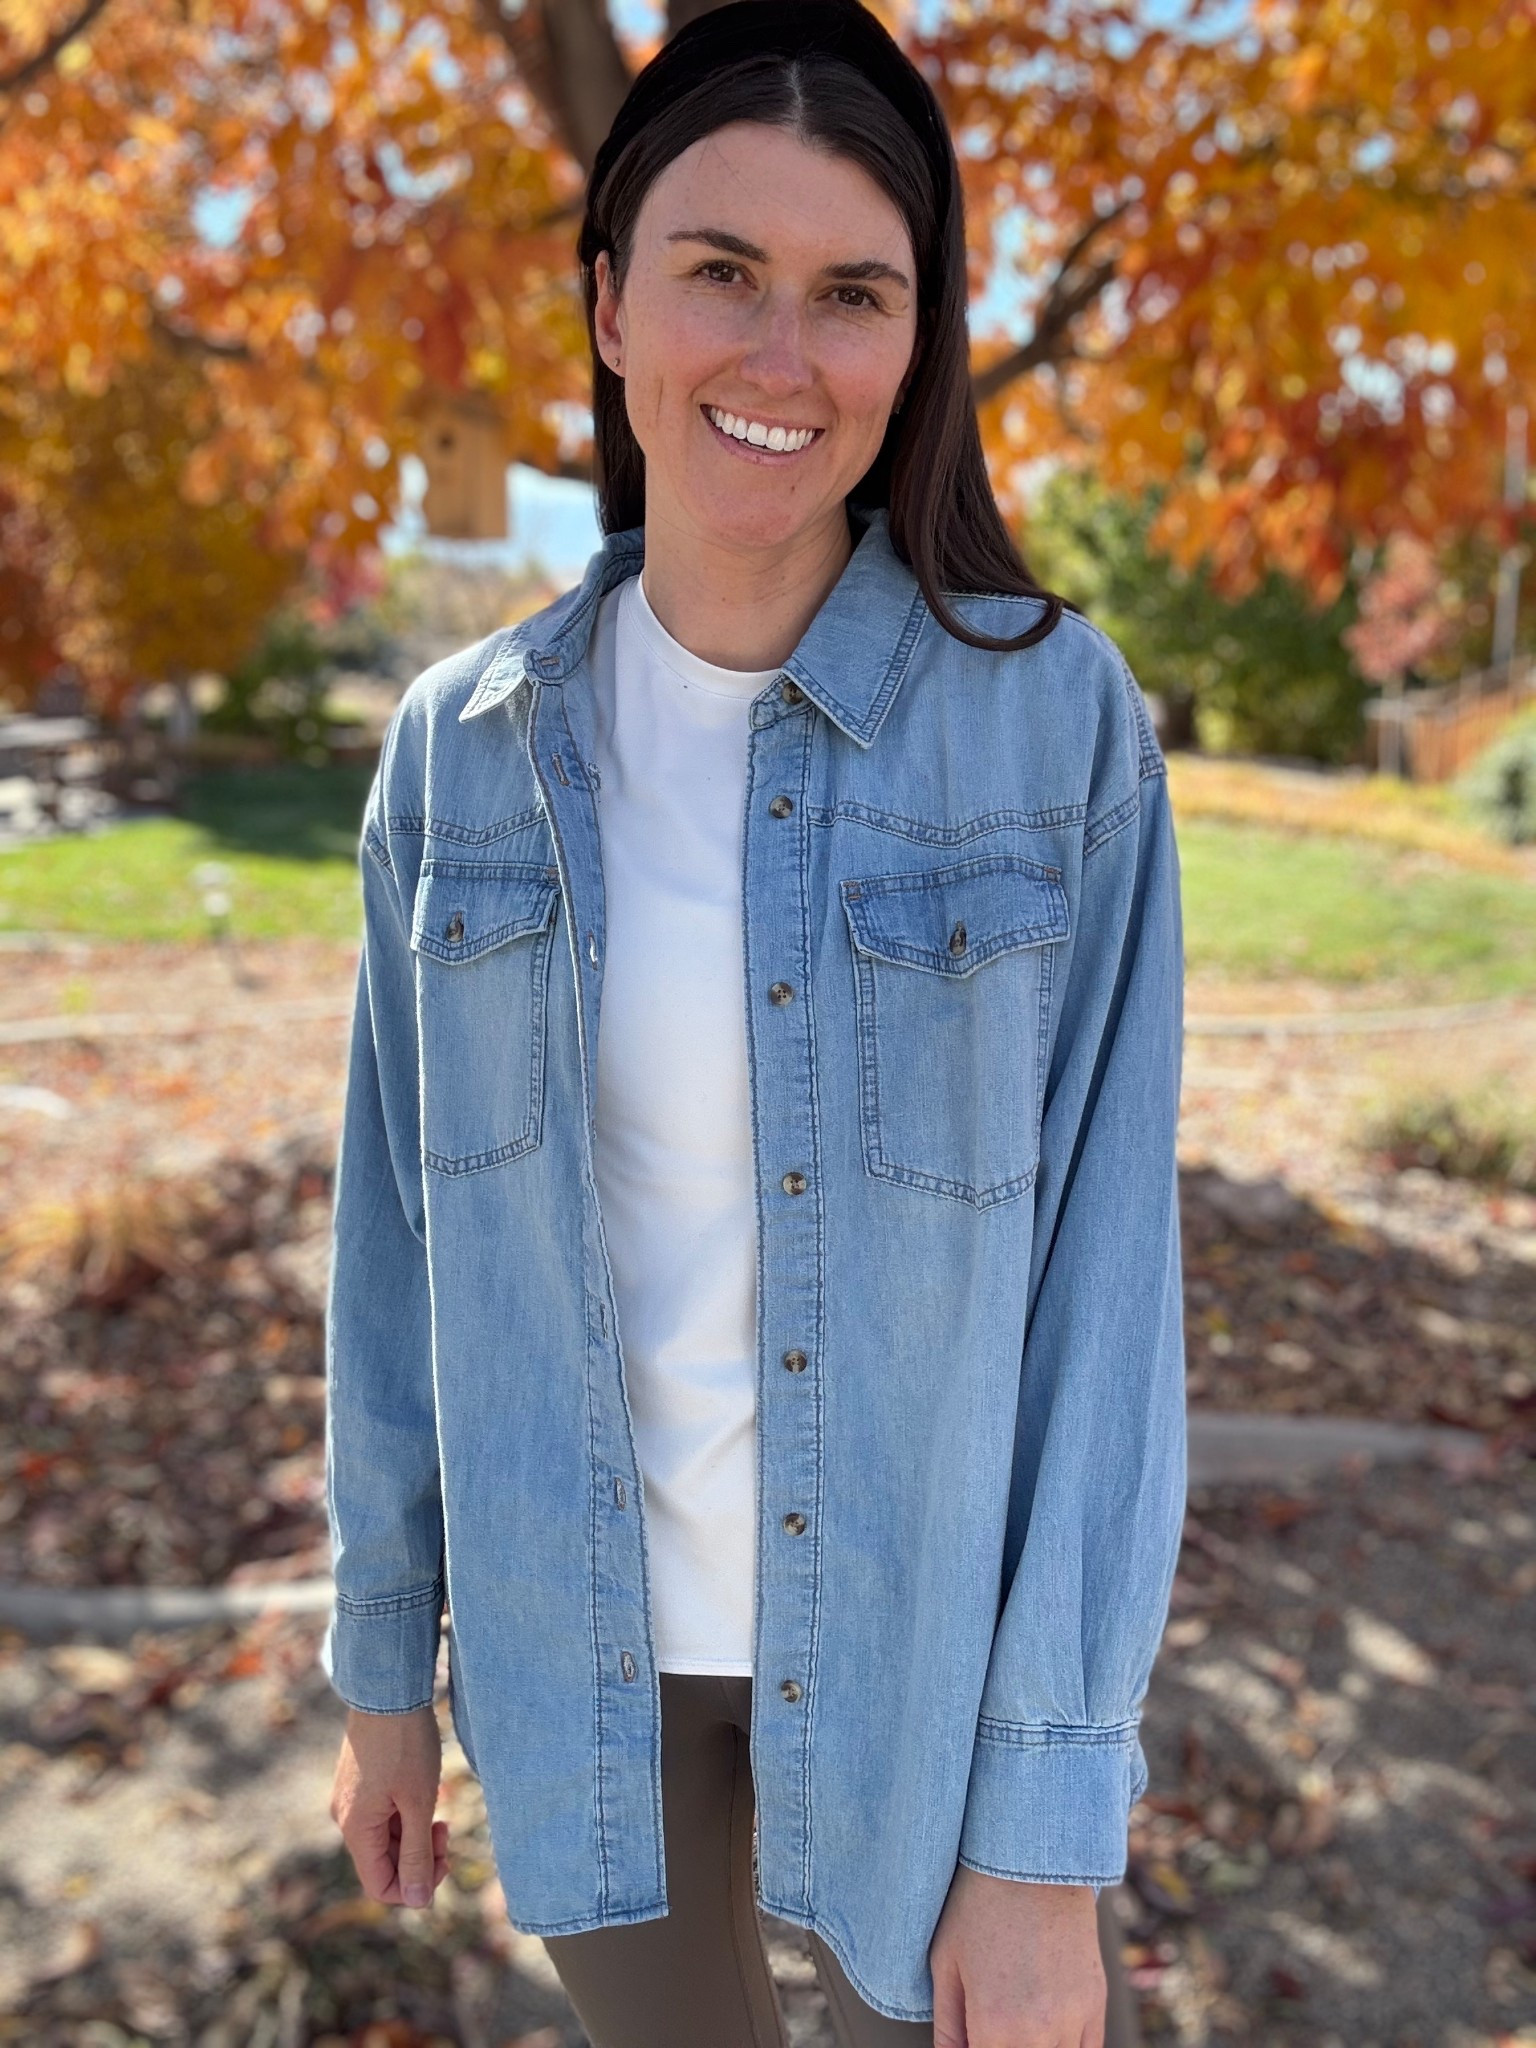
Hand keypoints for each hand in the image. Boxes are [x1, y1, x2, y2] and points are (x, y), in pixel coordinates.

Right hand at [330, 1703, 448, 1908]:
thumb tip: (419, 1901)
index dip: (414, 1887)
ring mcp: (351, 1798)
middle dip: (419, 1856)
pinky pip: (382, 1814)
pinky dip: (406, 1813)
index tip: (444, 1860)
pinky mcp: (360, 1780)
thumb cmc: (405, 1745)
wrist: (387, 1688)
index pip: (379, 1886)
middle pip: (383, 1862)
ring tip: (439, 1806)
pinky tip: (425, 1790)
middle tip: (447, 1829)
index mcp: (355, 1829)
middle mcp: (346, 1818)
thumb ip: (416, 1855)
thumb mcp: (418, 1804)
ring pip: (385, 1837)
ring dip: (414, 1833)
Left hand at [930, 1864, 1106, 2047]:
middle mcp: (1039, 2032)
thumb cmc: (980, 1904)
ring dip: (1033, 2047)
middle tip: (990, 2022)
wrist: (1033, 1858)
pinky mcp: (1096, 2003)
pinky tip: (1047, 2031)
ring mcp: (1074, 2019)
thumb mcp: (945, 1963)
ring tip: (1015, 2020)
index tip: (972, 2035)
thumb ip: (948, 2028)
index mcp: (994, 2025)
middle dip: (1000, 2045)